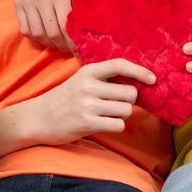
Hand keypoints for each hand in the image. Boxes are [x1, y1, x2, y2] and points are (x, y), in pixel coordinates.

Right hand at [2, 0, 76, 51]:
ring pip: (38, 34)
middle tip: (71, 49)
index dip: (75, 42)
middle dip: (64, 46)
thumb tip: (81, 19)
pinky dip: (34, 36)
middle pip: (53, 34)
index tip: (81, 49)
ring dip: (49, 43)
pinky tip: (42, 35)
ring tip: (58, 44)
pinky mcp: (17, 3)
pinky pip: (24, 27)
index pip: (67, 26)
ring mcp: (27, 3)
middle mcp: (42, 0)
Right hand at [24, 59, 155, 144]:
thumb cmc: (64, 99)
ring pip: (126, 110)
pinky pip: (118, 125)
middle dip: (128, 101)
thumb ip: (103, 79)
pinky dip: (115, 126)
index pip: (120, 65)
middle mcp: (89, 86)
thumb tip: (137, 82)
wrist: (38, 118)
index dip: (140, 71)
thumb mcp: (81, 81)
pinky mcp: (87, 123)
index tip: (153, 79)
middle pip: (130, 93)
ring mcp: (88, 105)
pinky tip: (102, 124)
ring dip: (121, 115)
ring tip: (106, 115)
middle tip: (116, 104)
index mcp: (88, 71)